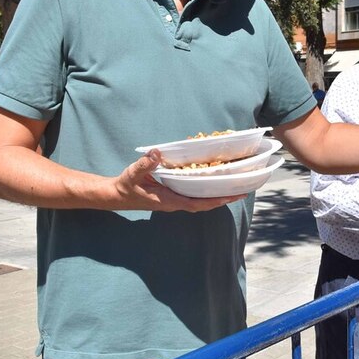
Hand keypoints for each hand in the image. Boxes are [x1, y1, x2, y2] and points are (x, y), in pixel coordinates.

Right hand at [112, 150, 246, 212]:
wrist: (117, 195)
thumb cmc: (127, 185)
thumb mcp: (133, 173)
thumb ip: (145, 164)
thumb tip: (157, 153)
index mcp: (168, 200)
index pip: (195, 203)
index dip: (213, 201)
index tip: (229, 197)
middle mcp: (174, 202)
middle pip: (203, 204)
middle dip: (222, 199)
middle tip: (241, 191)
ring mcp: (175, 200)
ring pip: (200, 201)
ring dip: (216, 196)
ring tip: (234, 188)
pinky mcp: (173, 195)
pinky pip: (194, 195)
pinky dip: (206, 191)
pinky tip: (214, 183)